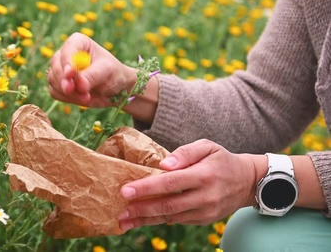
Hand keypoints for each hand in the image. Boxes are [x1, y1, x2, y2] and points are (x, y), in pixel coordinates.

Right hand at [48, 33, 136, 106]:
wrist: (115, 89)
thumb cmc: (113, 73)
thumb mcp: (107, 71)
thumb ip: (93, 76)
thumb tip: (79, 84)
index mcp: (79, 42)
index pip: (68, 48)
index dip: (67, 60)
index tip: (70, 74)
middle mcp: (66, 53)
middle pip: (56, 65)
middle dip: (64, 80)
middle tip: (76, 91)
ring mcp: (60, 69)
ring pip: (53, 80)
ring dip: (68, 92)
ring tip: (87, 97)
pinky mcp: (59, 84)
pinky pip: (54, 92)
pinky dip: (66, 98)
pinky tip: (81, 99)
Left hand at [117, 139, 259, 229]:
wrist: (248, 182)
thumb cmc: (221, 160)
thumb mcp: (207, 146)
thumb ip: (185, 152)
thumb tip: (164, 165)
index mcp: (204, 175)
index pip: (170, 183)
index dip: (146, 188)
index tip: (125, 190)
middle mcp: (205, 196)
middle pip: (167, 205)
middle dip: (141, 209)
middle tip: (120, 211)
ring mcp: (205, 211)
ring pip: (170, 217)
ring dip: (145, 219)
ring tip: (124, 220)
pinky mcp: (204, 220)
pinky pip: (177, 220)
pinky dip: (158, 220)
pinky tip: (141, 219)